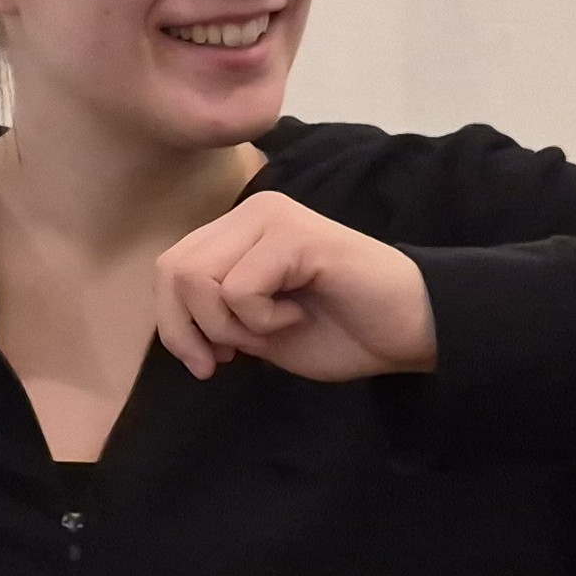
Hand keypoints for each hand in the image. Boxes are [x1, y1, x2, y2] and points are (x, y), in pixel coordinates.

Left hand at [155, 191, 437, 382]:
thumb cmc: (340, 331)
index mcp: (238, 232)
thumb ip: (214, 317)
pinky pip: (239, 289)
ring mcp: (271, 218)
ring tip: (275, 327)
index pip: (168, 270)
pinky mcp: (294, 235)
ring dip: (230, 325)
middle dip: (193, 330)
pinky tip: (298, 314)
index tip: (210, 362)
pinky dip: (262, 320)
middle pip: (173, 271)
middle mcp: (250, 213)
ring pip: (198, 278)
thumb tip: (174, 325)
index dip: (175, 325)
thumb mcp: (257, 331)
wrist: (407, 330)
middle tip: (235, 354)